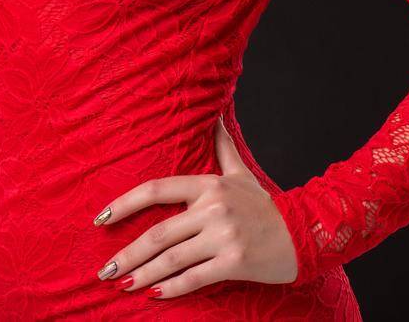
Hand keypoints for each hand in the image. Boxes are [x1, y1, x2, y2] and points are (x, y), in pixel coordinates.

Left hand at [91, 115, 298, 298]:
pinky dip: (172, 288)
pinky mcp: (235, 262)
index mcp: (208, 185)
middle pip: (158, 233)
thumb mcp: (241, 173)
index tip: (101, 219)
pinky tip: (154, 294)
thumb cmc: (268, 206)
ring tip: (122, 284)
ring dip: (143, 274)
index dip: (124, 204)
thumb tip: (215, 113)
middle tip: (105, 270)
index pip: (155, 190)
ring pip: (172, 258)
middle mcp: (212, 208)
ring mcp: (224, 236)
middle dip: (127, 254)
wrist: (307, 232)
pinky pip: (195, 277)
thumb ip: (223, 146)